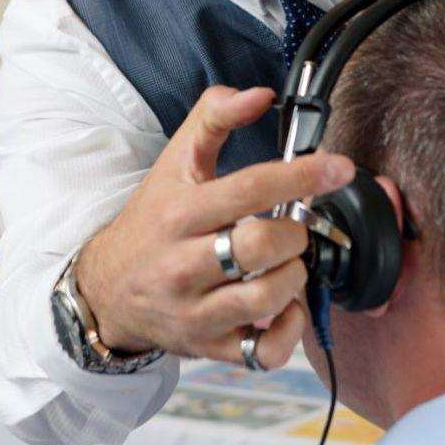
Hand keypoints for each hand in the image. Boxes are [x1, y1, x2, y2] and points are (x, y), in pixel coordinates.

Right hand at [74, 86, 355, 368]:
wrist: (106, 290)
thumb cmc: (152, 220)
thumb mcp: (174, 162)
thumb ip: (215, 117)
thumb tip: (259, 94)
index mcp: (180, 213)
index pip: (248, 189)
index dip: (301, 176)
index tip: (337, 167)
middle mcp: (183, 265)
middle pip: (261, 247)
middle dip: (294, 232)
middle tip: (292, 226)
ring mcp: (196, 311)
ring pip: (268, 298)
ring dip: (294, 276)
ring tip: (285, 262)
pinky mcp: (208, 347)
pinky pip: (265, 350)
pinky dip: (289, 330)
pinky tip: (284, 306)